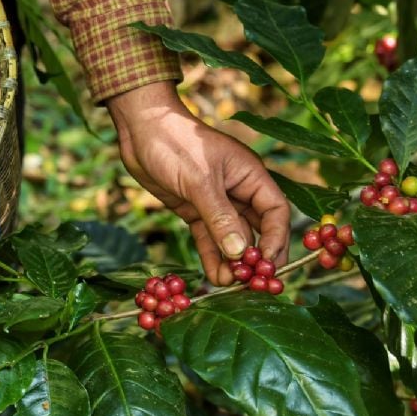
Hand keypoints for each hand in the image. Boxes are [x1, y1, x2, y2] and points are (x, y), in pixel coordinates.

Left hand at [107, 81, 289, 285]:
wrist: (140, 130)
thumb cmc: (175, 143)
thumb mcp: (200, 180)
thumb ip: (220, 217)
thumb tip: (241, 253)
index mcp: (250, 175)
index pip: (275, 212)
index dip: (276, 239)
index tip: (267, 265)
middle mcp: (238, 191)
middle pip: (258, 229)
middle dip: (256, 257)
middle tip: (253, 283)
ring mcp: (216, 202)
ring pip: (232, 238)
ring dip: (232, 262)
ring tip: (230, 285)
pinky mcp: (194, 210)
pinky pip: (209, 238)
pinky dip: (212, 257)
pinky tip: (214, 277)